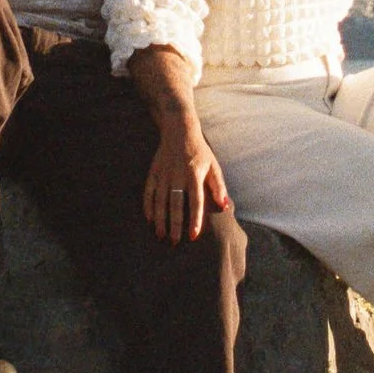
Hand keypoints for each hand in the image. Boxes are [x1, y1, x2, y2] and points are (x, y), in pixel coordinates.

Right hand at [143, 116, 230, 241]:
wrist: (179, 130)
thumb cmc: (200, 152)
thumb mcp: (213, 166)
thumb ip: (219, 187)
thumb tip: (225, 206)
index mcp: (195, 174)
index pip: (195, 201)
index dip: (195, 219)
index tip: (193, 235)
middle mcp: (178, 175)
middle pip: (175, 205)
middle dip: (175, 225)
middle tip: (174, 242)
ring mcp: (164, 174)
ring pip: (160, 201)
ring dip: (160, 219)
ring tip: (161, 235)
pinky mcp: (154, 172)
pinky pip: (149, 192)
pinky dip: (148, 206)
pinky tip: (149, 219)